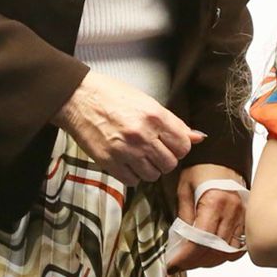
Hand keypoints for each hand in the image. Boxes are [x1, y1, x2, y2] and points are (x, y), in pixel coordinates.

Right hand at [56, 72, 200, 185]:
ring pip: (152, 175)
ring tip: (139, 156)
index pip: (184, 146)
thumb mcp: (147, 103)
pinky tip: (127, 161)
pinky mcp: (109, 162)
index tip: (171, 145)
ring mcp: (125, 151)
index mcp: (155, 116)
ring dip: (149, 169)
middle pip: (170, 164)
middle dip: (165, 159)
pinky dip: (132, 175)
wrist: (78, 98)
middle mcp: (143, 135)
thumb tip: (198, 137)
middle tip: (154, 150)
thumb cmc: (112, 96)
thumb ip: (174, 123)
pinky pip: (132, 181)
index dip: (179, 147)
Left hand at [166, 163, 246, 273]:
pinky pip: (239, 246)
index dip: (185, 258)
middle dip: (194, 262)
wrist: (222, 156)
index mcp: (214, 202)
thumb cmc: (201, 169)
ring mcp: (243, 215)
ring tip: (194, 259)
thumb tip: (181, 243)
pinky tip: (213, 253)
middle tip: (180, 264)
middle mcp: (232, 211)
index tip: (173, 265)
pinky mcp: (247, 218)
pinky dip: (226, 255)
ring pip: (228, 252)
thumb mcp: (184, 189)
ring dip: (210, 261)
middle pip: (214, 251)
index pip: (200, 242)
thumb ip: (184, 216)